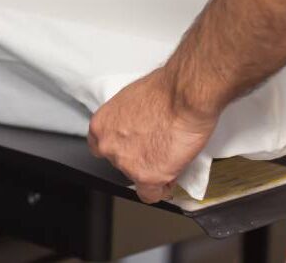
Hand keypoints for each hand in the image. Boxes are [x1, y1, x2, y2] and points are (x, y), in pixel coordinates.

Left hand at [88, 67, 217, 203]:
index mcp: (101, 125)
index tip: (131, 148)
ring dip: (152, 170)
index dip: (120, 147)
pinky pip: (151, 194)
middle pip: (120, 163)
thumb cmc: (164, 91)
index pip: (100, 147)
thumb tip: (134, 128)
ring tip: (169, 153)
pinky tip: (170, 177)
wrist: (184, 96)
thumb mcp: (131, 100)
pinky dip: (162, 189)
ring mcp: (127, 163)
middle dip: (138, 158)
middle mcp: (109, 146)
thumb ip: (125, 121)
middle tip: (156, 148)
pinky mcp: (147, 177)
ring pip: (137, 177)